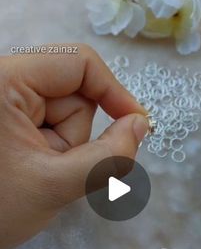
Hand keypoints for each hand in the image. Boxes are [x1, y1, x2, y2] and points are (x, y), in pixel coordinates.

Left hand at [0, 44, 147, 248]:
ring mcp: (6, 101)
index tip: (137, 123)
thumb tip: (140, 124)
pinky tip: (31, 170)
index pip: (78, 63)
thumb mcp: (55, 185)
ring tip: (36, 173)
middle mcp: (3, 81)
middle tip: (51, 169)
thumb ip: (109, 157)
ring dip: (63, 148)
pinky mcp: (9, 118)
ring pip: (65, 114)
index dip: (114, 92)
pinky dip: (54, 151)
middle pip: (73, 94)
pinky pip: (51, 126)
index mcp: (3, 81)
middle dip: (73, 137)